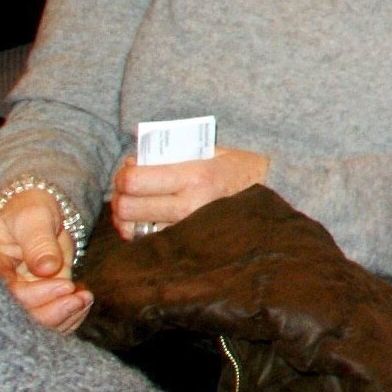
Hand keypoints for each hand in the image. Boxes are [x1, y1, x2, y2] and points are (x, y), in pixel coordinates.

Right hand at [0, 190, 91, 332]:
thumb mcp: (33, 219)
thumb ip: (38, 242)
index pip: (11, 294)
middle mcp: (8, 288)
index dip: (37, 296)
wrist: (41, 213)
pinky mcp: (43, 298)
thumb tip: (47, 268)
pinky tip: (84, 299)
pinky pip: (54, 318)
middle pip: (24, 317)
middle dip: (53, 314)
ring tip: (85, 298)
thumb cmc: (30, 211)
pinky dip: (72, 315)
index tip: (65, 285)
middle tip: (80, 298)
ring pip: (40, 323)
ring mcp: (27, 295)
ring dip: (66, 316)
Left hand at [108, 147, 268, 238]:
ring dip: (125, 217)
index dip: (122, 175)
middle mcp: (189, 204)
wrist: (272, 193)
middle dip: (119, 197)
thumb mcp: (209, 150)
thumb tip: (131, 163)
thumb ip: (171, 153)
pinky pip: (149, 240)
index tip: (128, 170)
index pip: (134, 181)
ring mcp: (188, 227)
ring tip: (134, 205)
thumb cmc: (239, 167)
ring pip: (132, 228)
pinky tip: (146, 219)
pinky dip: (140, 230)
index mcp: (194, 175)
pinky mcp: (189, 241)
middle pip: (126, 207)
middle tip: (126, 189)